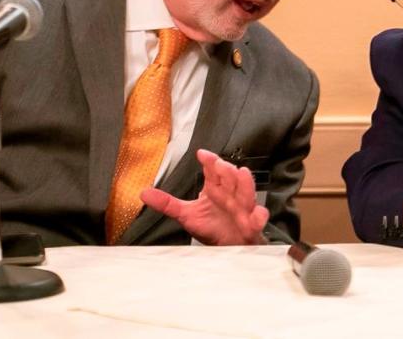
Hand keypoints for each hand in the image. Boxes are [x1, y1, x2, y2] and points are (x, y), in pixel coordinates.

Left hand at [140, 149, 268, 244]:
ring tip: (243, 173)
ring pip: (245, 193)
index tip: (202, 155)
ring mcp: (242, 209)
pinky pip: (257, 219)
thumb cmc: (212, 227)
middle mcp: (230, 196)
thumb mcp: (186, 215)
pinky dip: (259, 216)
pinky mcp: (251, 225)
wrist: (231, 247)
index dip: (209, 162)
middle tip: (219, 164)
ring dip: (245, 184)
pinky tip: (257, 214)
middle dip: (226, 170)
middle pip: (230, 178)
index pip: (213, 171)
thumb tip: (143, 193)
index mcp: (216, 189)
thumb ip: (167, 203)